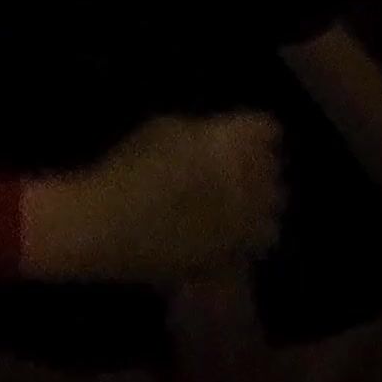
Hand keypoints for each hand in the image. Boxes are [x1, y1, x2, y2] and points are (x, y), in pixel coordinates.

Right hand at [22, 113, 285, 284]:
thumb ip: (202, 132)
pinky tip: (225, 231)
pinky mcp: (231, 254)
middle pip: (275, 169)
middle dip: (260, 166)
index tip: (241, 133)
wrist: (106, 226)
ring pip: (273, 210)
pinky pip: (255, 242)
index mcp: (235, 142)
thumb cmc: (128, 169)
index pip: (267, 128)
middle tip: (237, 166)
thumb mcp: (164, 129)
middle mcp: (251, 180)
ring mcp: (245, 221)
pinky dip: (247, 235)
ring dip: (260, 203)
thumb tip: (217, 139)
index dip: (254, 130)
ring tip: (238, 203)